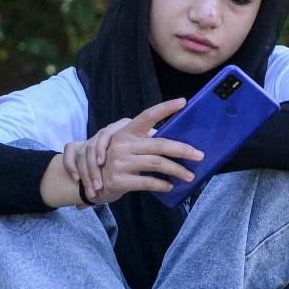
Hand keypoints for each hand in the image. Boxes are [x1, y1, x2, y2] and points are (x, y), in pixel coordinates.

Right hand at [71, 98, 203, 204]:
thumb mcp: (127, 148)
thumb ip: (146, 143)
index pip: (148, 116)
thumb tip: (177, 144)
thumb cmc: (115, 162)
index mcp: (126, 132)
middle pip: (160, 144)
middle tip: (200, 156)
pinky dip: (162, 184)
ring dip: (177, 170)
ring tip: (190, 176)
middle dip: (183, 150)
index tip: (183, 102)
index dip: (165, 108)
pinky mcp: (120, 180)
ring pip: (157, 163)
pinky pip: (148, 181)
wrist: (88, 182)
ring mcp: (120, 162)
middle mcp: (123, 144)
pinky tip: (170, 186)